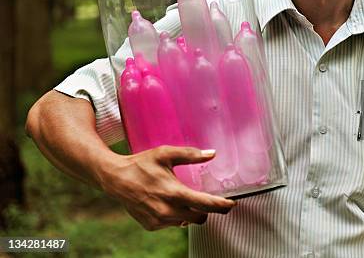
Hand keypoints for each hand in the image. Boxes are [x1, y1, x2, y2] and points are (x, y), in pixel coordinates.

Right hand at [95, 145, 235, 229]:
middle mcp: (168, 211)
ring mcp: (159, 220)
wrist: (115, 179)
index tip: (231, 204)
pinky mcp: (151, 226)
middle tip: (208, 199)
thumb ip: (191, 154)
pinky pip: (172, 224)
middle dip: (207, 210)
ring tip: (183, 197)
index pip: (206, 204)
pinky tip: (168, 203)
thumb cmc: (141, 164)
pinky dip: (176, 215)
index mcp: (174, 193)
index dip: (222, 205)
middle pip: (200, 217)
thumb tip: (212, 154)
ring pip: (186, 222)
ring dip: (190, 212)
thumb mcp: (166, 154)